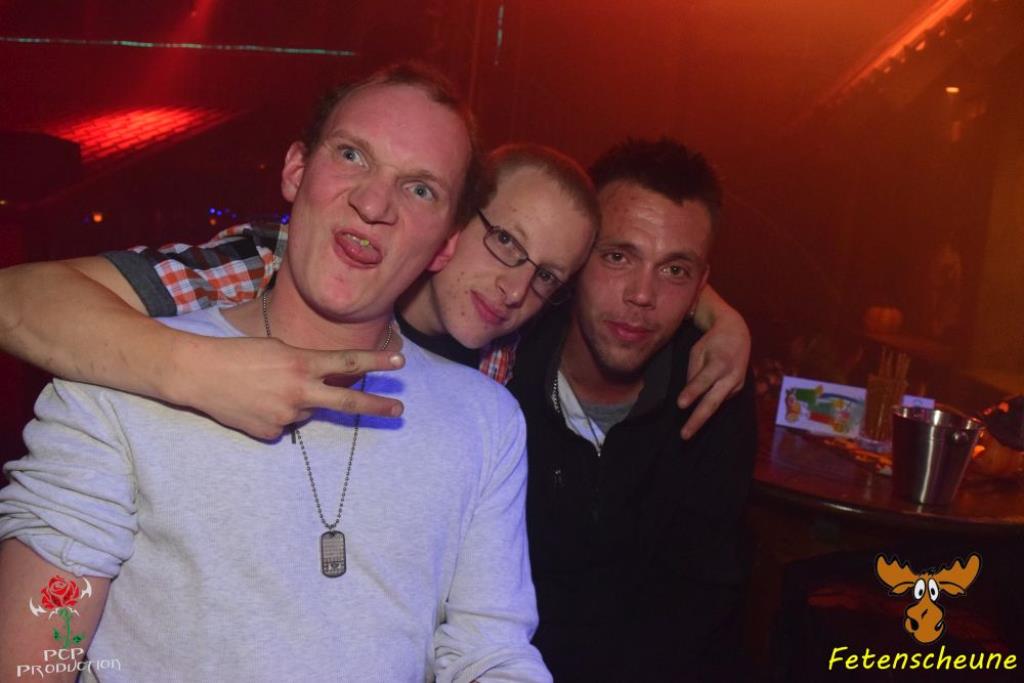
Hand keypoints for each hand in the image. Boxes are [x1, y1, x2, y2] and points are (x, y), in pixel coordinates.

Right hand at [171, 335, 404, 439]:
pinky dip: (275, 415)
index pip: (347, 363)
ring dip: (296, 402)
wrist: (198, 374)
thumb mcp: (277, 350)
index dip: (376, 363)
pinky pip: (284, 425)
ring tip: (264, 389)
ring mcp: (285, 415)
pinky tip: (254, 404)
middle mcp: (298, 391)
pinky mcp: (271, 433)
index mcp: (301, 363)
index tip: (400, 364)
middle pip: (346, 401)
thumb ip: (305, 366)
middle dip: (376, 406)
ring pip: (307, 412)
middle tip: (400, 410)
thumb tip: (322, 385)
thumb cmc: (237, 354)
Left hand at [677, 309, 750, 438]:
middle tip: (684, 436)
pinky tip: (700, 409)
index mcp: (719, 363)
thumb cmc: (712, 342)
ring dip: (702, 418)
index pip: (703, 381)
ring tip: (687, 432)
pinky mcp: (739, 389)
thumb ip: (693, 372)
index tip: (680, 405)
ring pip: (717, 404)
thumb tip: (689, 395)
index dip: (692, 393)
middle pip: (713, 402)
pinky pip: (720, 399)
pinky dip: (709, 403)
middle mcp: (731, 376)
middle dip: (698, 420)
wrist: (738, 333)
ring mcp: (737, 384)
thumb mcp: (697, 351)